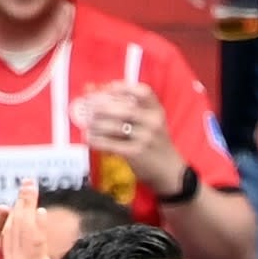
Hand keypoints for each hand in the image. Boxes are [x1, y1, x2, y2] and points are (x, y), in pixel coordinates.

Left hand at [77, 81, 186, 197]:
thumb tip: (93, 89)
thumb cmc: (154, 143)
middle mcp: (153, 122)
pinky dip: (96, 140)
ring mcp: (145, 138)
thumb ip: (128, 106)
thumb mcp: (151, 122)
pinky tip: (89, 138)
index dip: (123, 87)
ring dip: (95, 124)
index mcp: (157, 111)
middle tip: (88, 107)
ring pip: (113, 126)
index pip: (143, 92)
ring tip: (88, 123)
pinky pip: (110, 143)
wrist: (169, 171)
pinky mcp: (135, 153)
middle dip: (101, 106)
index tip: (108, 88)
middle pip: (123, 108)